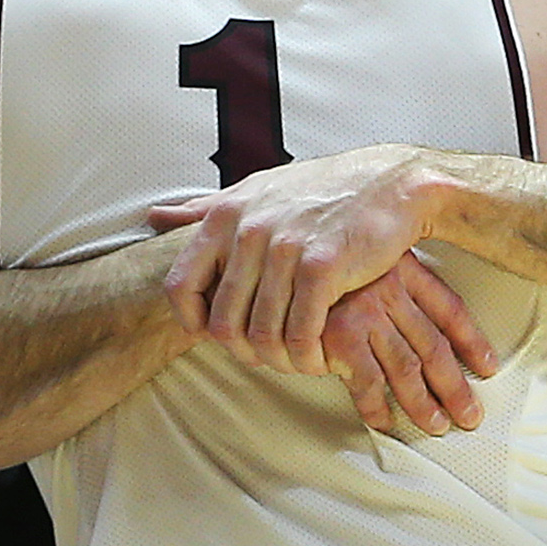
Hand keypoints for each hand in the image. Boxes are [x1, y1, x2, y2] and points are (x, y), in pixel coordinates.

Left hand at [148, 143, 441, 375]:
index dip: (193, 322)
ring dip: (278, 360)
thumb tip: (154, 217)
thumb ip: (205, 209)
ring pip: (262, 333)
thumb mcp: (256, 189)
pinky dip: (306, 357)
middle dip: (242, 351)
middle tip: (266, 356)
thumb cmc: (322, 191)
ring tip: (295, 362)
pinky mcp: (323, 267)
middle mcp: (249, 231)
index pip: (180, 285)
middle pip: (223, 321)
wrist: (392, 183)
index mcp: (225, 215)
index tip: (216, 334)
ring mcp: (285, 249)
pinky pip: (301, 332)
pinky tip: (318, 358)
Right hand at [320, 253, 497, 435]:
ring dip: (424, 402)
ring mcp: (366, 310)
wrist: (261, 257)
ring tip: (437, 427)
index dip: (472, 341)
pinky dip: (376, 406)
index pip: (450, 308)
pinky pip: (368, 380)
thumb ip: (384, 287)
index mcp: (401, 268)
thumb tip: (411, 329)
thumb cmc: (307, 264)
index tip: (488, 367)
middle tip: (470, 416)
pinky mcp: (341, 333)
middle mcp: (389, 287)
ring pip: (408, 366)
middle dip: (455, 385)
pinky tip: (384, 423)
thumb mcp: (357, 262)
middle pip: (435, 345)